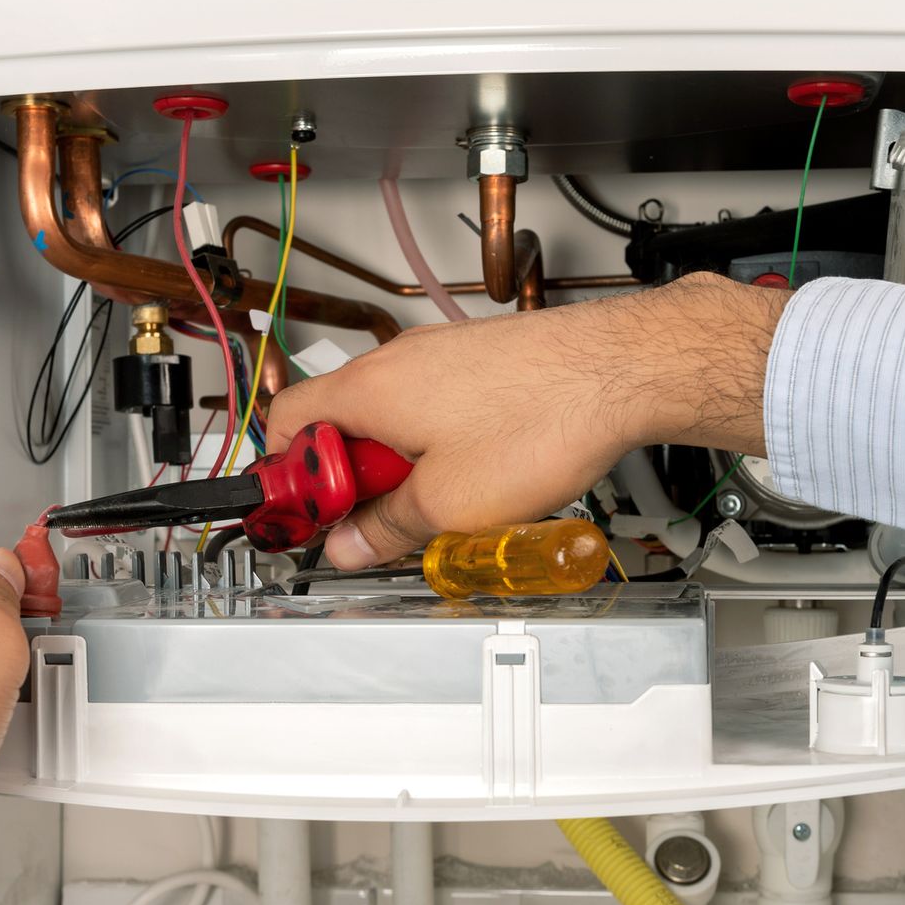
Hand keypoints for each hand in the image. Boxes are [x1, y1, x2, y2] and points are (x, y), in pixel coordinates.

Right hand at [266, 272, 786, 567]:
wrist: (620, 369)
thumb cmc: (540, 417)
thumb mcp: (448, 503)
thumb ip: (387, 529)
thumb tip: (350, 546)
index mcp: (366, 391)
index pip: (284, 425)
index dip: (287, 482)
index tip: (309, 522)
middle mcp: (395, 363)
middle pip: (337, 427)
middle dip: (351, 483)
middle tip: (376, 526)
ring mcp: (438, 357)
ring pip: (388, 420)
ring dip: (397, 468)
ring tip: (436, 506)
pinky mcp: (478, 363)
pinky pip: (431, 408)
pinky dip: (435, 447)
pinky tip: (474, 478)